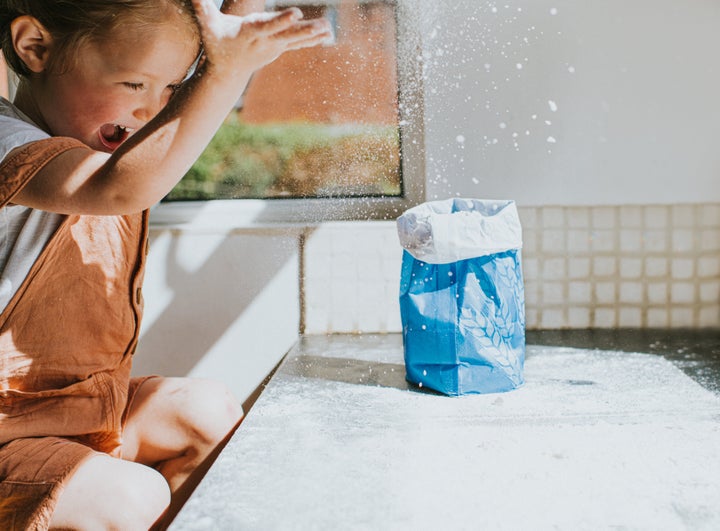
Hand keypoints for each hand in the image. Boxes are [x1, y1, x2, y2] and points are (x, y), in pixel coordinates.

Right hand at [191, 0, 331, 77]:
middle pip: (286, 35)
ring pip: (295, 39)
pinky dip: (312, 39)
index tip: (296, 12)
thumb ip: (202, 10)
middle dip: (304, 31)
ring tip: (328, 27)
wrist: (228, 72)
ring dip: (312, 34)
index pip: (267, 26)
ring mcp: (274, 47)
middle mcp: (265, 42)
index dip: (281, 20)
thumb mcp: (208, 29)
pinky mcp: (279, 48)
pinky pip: (298, 43)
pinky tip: (327, 33)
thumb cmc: (216, 45)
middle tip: (321, 26)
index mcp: (250, 34)